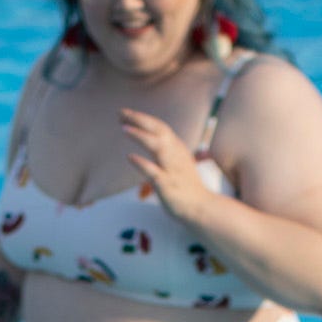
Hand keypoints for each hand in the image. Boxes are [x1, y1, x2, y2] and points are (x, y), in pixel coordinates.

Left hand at [120, 108, 219, 224]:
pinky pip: (154, 172)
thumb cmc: (185, 187)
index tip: (125, 114)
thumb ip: (164, 151)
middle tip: (121, 113)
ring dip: (141, 136)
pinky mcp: (168, 185)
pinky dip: (142, 163)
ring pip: (157, 147)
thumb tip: (148, 142)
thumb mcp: (177, 162)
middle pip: (158, 131)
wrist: (200, 208)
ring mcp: (172, 169)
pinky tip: (130, 157)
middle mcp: (175, 155)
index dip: (143, 119)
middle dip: (140, 120)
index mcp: (177, 148)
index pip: (160, 127)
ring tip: (124, 129)